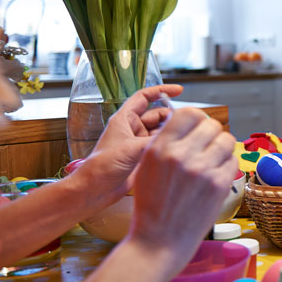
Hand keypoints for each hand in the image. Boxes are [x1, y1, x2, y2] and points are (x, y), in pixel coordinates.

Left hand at [73, 85, 182, 209]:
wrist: (95, 190)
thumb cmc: (103, 167)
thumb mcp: (130, 149)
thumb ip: (154, 141)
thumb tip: (177, 134)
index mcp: (124, 119)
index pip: (144, 97)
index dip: (161, 91)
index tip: (179, 91)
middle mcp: (132, 128)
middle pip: (158, 114)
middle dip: (172, 116)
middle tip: (187, 123)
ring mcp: (138, 142)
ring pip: (160, 131)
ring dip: (171, 132)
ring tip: (185, 136)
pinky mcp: (143, 156)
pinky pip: (160, 145)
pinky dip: (169, 145)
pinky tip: (179, 148)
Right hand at [128, 106, 237, 254]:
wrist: (159, 241)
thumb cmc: (152, 205)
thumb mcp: (147, 167)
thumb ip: (166, 142)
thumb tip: (189, 120)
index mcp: (160, 148)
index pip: (189, 113)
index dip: (197, 118)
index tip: (199, 126)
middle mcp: (181, 156)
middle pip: (212, 125)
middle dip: (211, 134)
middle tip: (207, 146)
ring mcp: (203, 170)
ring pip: (227, 140)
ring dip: (222, 147)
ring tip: (213, 160)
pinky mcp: (220, 185)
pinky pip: (233, 160)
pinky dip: (227, 165)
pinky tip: (216, 175)